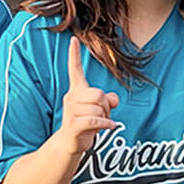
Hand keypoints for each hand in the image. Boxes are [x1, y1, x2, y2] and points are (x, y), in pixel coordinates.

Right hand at [60, 37, 118, 155]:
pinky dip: (106, 125)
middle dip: (106, 106)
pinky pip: (95, 121)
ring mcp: (70, 111)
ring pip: (98, 109)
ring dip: (105, 119)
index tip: (73, 39)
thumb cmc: (86, 124)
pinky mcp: (72, 125)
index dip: (74, 55)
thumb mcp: (99, 110)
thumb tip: (113, 100)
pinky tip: (110, 128)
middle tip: (103, 116)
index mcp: (76, 90)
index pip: (74, 70)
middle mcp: (71, 97)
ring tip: (100, 125)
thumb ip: (108, 100)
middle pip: (98, 94)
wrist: (69, 144)